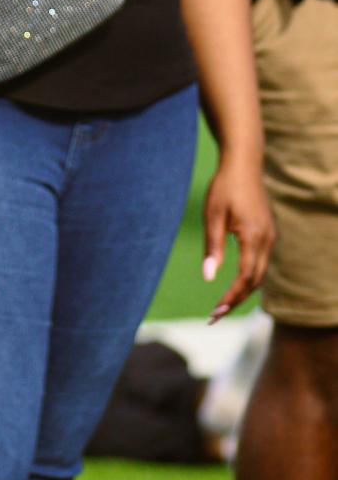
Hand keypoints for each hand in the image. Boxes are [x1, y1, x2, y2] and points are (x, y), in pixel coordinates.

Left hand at [202, 155, 273, 322]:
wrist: (244, 164)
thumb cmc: (224, 187)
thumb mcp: (212, 216)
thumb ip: (212, 248)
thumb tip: (208, 278)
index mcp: (254, 237)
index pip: (245, 278)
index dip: (231, 297)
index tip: (215, 311)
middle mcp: (267, 240)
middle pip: (255, 281)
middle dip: (236, 300)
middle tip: (215, 315)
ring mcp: (271, 237)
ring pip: (260, 274)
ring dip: (243, 291)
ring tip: (222, 304)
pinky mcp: (268, 233)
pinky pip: (261, 262)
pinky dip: (249, 277)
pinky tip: (235, 283)